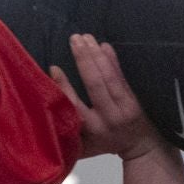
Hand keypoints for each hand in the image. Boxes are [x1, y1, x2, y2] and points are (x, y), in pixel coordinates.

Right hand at [48, 35, 163, 162]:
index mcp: (93, 128)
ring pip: (109, 76)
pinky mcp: (133, 97)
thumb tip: (45, 110)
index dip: (65, 86)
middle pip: (95, 84)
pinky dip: (112, 60)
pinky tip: (104, 45)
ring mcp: (124, 105)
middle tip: (74, 39)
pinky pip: (121, 75)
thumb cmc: (104, 145)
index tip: (54, 68)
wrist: (139, 146)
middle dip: (84, 60)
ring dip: (97, 54)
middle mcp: (109, 116)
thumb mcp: (82, 147)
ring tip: (85, 37)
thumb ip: (66, 133)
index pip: (76, 105)